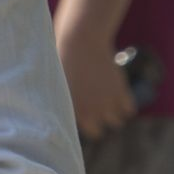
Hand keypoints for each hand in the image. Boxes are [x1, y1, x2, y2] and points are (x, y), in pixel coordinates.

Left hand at [57, 25, 134, 140]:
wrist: (81, 42)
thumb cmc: (61, 58)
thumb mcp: (54, 81)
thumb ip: (55, 99)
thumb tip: (44, 109)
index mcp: (71, 111)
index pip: (78, 131)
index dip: (79, 124)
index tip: (79, 117)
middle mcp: (91, 111)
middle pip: (98, 131)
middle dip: (96, 122)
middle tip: (93, 111)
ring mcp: (108, 103)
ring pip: (116, 121)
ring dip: (112, 115)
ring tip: (105, 104)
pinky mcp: (121, 91)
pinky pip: (128, 110)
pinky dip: (125, 106)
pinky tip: (117, 98)